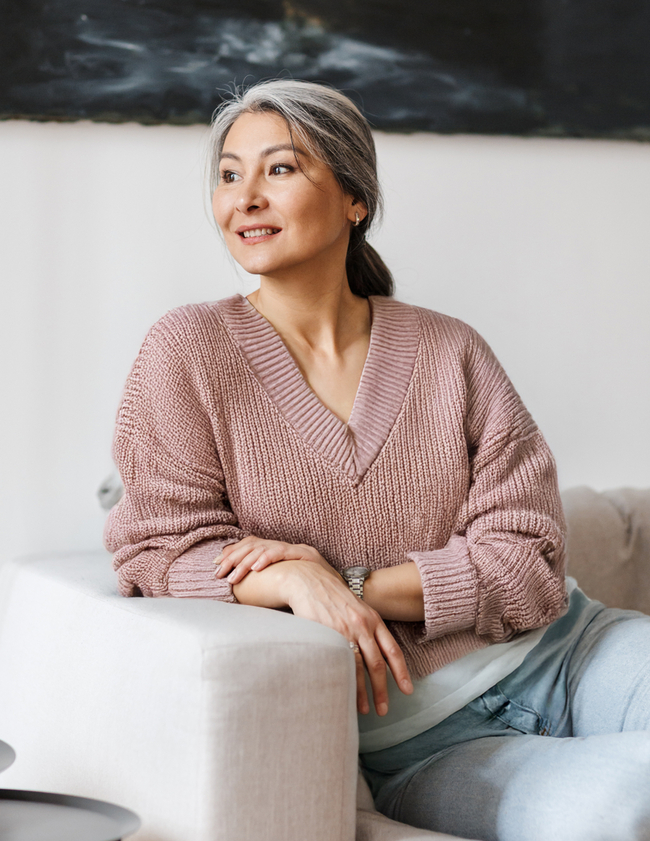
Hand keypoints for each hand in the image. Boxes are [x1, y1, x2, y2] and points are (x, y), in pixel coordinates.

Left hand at [215, 537, 334, 584]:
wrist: (341, 593)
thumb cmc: (312, 594)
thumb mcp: (283, 588)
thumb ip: (266, 586)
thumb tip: (241, 592)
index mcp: (279, 553)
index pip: (252, 545)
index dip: (233, 552)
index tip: (217, 565)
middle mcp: (286, 547)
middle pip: (254, 544)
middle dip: (234, 557)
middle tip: (219, 572)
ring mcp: (297, 549)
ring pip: (266, 548)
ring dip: (246, 561)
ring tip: (234, 574)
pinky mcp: (307, 555)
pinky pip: (284, 552)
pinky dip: (268, 558)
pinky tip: (256, 568)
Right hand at [271, 561, 412, 715]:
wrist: (310, 581)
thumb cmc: (334, 597)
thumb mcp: (358, 609)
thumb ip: (369, 628)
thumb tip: (377, 655)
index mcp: (374, 619)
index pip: (393, 650)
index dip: (401, 672)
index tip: (407, 690)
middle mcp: (363, 625)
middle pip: (377, 664)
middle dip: (382, 690)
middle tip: (383, 709)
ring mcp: (345, 630)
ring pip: (359, 667)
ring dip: (362, 692)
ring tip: (363, 709)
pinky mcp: (328, 633)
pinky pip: (339, 662)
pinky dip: (344, 680)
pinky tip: (344, 692)